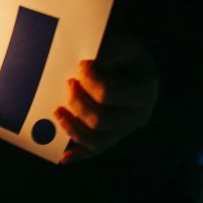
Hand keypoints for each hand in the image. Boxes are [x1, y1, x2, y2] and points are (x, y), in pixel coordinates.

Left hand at [55, 36, 158, 163]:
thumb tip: (87, 65)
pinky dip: (76, 154)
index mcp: (144, 92)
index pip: (109, 93)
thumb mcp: (121, 46)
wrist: (130, 66)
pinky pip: (93, 151)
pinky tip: (62, 157)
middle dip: (77, 102)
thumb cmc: (123, 56)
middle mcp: (138, 116)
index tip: (82, 64)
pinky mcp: (110, 138)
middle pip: (100, 120)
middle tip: (68, 83)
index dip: (89, 80)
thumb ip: (107, 53)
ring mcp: (124, 130)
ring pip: (95, 141)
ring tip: (58, 110)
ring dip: (72, 127)